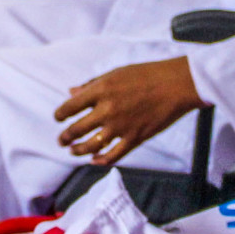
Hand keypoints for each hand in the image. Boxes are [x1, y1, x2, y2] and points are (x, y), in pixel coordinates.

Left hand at [54, 57, 206, 165]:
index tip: (58, 118)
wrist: (176, 85)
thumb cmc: (147, 74)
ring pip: (90, 146)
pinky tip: (95, 160)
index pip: (69, 107)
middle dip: (65, 137)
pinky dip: (101, 160)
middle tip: (62, 140)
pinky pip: (112, 155)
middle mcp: (107, 109)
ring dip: (78, 151)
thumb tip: (71, 92)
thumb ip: (92, 85)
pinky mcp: (135, 138)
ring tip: (73, 151)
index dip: (59, 115)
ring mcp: (121, 126)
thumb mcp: (116, 73)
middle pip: (76, 129)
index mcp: (101, 90)